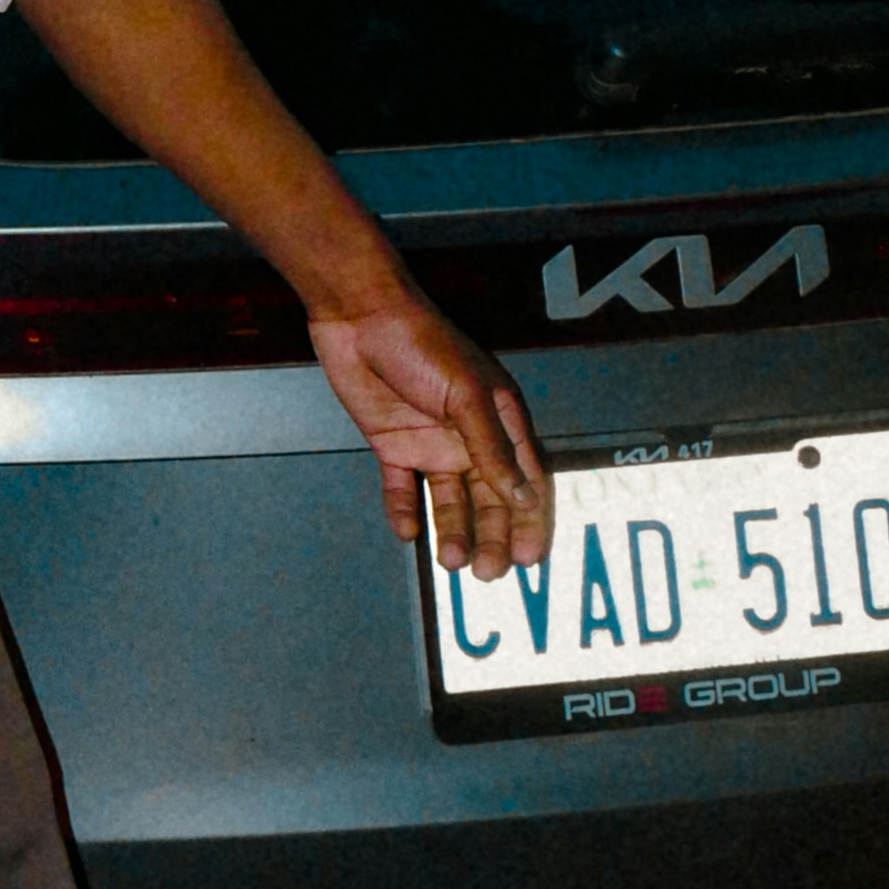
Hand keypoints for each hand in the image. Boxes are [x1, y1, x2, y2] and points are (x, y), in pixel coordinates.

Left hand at [306, 292, 553, 579]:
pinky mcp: (392, 444)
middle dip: (491, 537)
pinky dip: (405, 512)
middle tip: (487, 572)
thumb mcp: (465, 394)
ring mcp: (430, 442)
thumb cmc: (421, 342)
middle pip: (488, 499)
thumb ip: (492, 447)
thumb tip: (524, 498)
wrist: (358, 315)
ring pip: (448, 501)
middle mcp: (468, 437)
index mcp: (499, 419)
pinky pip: (402, 488)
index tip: (530, 558)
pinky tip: (408, 533)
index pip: (525, 479)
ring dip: (452, 531)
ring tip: (451, 561)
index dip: (531, 520)